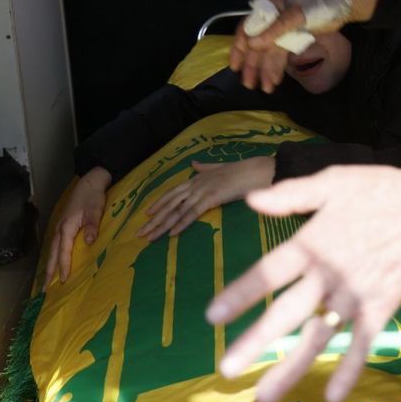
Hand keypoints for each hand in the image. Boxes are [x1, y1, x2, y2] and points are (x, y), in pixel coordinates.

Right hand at [46, 168, 110, 285]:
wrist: (90, 182)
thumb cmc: (93, 197)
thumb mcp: (95, 210)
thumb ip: (93, 226)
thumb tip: (90, 242)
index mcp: (66, 228)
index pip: (64, 252)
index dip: (63, 267)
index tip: (62, 281)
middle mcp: (59, 230)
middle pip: (52, 254)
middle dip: (49, 272)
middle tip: (45, 290)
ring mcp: (59, 228)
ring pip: (52, 250)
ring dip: (50, 265)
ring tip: (47, 281)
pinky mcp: (63, 226)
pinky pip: (56, 245)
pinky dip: (54, 256)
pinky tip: (56, 263)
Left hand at [139, 157, 275, 239]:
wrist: (260, 170)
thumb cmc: (245, 170)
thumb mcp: (222, 167)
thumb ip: (206, 167)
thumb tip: (193, 164)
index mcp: (198, 177)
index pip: (173, 192)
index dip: (159, 203)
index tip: (147, 214)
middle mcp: (197, 184)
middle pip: (170, 204)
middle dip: (154, 219)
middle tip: (140, 233)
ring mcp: (203, 190)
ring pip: (177, 211)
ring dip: (162, 226)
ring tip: (149, 237)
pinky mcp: (212, 198)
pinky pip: (193, 213)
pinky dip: (181, 224)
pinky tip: (171, 234)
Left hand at [205, 165, 400, 401]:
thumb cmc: (380, 191)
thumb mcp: (333, 181)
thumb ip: (291, 195)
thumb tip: (251, 201)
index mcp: (313, 243)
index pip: (269, 272)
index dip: (240, 294)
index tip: (213, 317)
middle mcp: (329, 275)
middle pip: (287, 313)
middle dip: (255, 342)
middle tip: (227, 369)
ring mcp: (355, 295)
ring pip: (319, 336)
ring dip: (291, 367)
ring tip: (265, 395)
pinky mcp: (379, 308)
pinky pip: (362, 343)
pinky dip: (350, 369)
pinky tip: (332, 396)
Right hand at [230, 0, 379, 91]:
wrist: (342, 4)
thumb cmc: (318, 4)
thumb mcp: (297, 14)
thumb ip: (275, 29)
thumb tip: (252, 45)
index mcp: (267, 6)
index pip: (247, 28)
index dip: (240, 48)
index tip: (235, 66)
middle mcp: (270, 17)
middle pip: (257, 43)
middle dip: (253, 65)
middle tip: (248, 84)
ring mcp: (281, 28)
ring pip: (269, 51)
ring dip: (265, 69)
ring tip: (265, 88)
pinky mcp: (292, 36)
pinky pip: (280, 54)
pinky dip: (277, 66)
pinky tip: (275, 80)